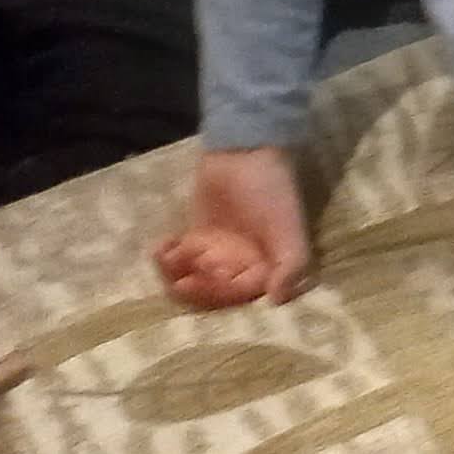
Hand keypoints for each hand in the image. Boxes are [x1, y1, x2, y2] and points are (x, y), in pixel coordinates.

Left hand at [154, 148, 310, 310]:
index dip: (219, 291)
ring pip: (190, 282)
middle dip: (192, 285)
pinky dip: (165, 259)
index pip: (240, 296)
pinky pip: (176, 264)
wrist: (242, 151)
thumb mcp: (285, 224)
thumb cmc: (269, 188)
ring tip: (167, 251)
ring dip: (173, 273)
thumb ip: (290, 262)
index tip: (204, 271)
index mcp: (267, 267)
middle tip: (182, 264)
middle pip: (211, 295)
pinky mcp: (196, 242)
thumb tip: (279, 302)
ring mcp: (217, 256)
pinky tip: (163, 243)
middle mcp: (242, 267)